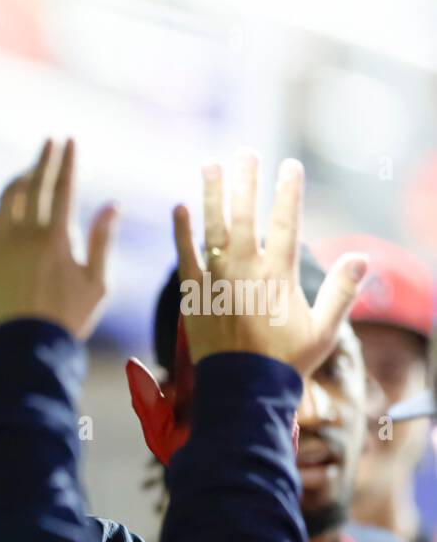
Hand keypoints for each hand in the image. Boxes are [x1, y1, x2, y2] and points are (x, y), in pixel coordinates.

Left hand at [0, 139, 119, 338]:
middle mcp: (26, 236)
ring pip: (8, 199)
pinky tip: (9, 202)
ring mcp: (1, 245)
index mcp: (56, 239)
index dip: (66, 162)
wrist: (27, 346)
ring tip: (30, 170)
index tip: (69, 141)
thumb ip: (103, 240)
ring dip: (20, 179)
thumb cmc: (69, 318)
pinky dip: (3, 205)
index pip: (62, 189)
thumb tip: (112, 204)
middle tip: (49, 142)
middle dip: (43, 159)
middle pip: (33, 185)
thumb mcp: (97, 283)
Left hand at [173, 151, 368, 374]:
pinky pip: (184, 256)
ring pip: (213, 228)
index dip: (288, 192)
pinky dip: (181, 232)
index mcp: (279, 275)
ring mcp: (217, 281)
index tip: (289, 165)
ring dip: (211, 193)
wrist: (242, 389)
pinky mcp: (194, 295)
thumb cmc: (286, 363)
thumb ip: (342, 292)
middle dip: (246, 180)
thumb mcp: (324, 330)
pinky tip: (179, 207)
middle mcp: (246, 271)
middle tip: (246, 152)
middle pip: (245, 215)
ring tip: (210, 164)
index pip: (286, 222)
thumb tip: (363, 258)